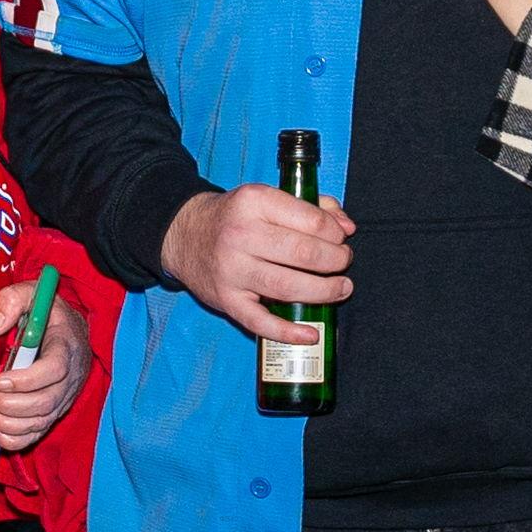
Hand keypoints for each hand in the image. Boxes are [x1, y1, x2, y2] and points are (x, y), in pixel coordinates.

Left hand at [0, 295, 85, 454]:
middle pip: (45, 403)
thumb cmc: (46, 312)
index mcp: (66, 346)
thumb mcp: (31, 293)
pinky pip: (35, 435)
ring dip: (6, 422)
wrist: (69, 330)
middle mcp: (70, 378)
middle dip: (9, 403)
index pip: (54, 370)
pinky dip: (11, 441)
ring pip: (38, 423)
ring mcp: (63, 399)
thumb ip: (11, 301)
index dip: (26, 381)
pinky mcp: (53, 413)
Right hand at [162, 180, 350, 345]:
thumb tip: (347, 227)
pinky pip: (260, 321)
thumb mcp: (268, 198)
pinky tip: (310, 332)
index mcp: (255, 202)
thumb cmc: (235, 217)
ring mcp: (232, 270)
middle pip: (304, 254)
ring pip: (288, 287)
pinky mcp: (226, 300)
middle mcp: (241, 235)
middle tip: (343, 262)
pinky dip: (288, 331)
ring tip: (341, 288)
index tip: (341, 238)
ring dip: (324, 292)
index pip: (311, 221)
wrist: (184, 234)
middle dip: (335, 261)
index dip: (335, 233)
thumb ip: (312, 207)